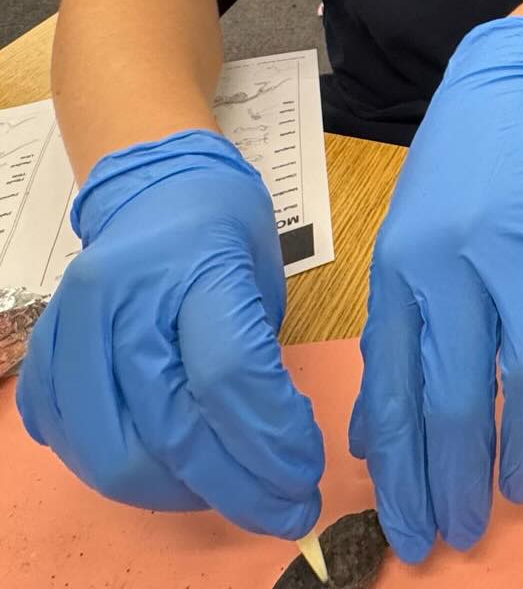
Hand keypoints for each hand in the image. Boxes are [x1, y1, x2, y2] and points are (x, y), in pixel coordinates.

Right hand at [17, 131, 321, 536]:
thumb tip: (277, 453)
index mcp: (195, 267)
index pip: (230, 376)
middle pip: (172, 428)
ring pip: (115, 453)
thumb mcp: (263, 277)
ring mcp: (73, 327)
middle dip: (237, 486)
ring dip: (179, 492)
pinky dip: (120, 469)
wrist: (155, 187)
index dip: (271, 441)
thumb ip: (260, 358)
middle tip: (283, 508)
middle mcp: (124, 299)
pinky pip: (71, 440)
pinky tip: (168, 469)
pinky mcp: (43, 353)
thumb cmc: (225, 228)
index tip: (306, 475)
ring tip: (228, 491)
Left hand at [349, 17, 522, 563]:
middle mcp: (457, 260)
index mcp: (402, 270)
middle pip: (461, 393)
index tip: (413, 533)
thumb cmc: (449, 178)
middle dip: (460, 477)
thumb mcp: (399, 250)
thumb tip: (375, 441)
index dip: (406, 474)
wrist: (506, 88)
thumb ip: (392, 341)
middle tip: (464, 531)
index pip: (398, 392)